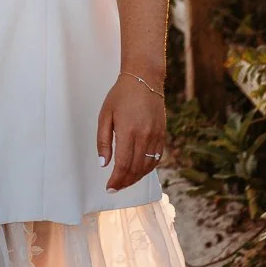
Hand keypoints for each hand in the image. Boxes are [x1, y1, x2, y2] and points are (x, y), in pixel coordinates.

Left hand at [98, 71, 164, 190]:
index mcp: (128, 131)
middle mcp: (145, 136)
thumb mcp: (105, 115)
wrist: (144, 79)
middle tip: (115, 187)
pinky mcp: (162, 134)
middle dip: (125, 182)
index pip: (123, 165)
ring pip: (148, 166)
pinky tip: (139, 171)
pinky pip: (156, 158)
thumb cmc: (121, 95)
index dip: (116, 180)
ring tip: (125, 181)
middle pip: (136, 169)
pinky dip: (148, 168)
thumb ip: (103, 141)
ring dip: (136, 177)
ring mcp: (156, 136)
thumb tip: (103, 163)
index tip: (109, 187)